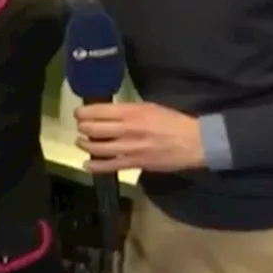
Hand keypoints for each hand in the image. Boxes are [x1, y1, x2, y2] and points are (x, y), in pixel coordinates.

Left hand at [75, 102, 204, 172]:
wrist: (193, 141)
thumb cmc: (173, 121)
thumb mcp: (150, 107)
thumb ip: (129, 111)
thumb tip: (110, 113)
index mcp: (132, 111)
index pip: (98, 111)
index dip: (84, 112)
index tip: (79, 113)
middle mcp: (127, 128)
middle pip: (93, 128)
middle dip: (82, 127)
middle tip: (80, 127)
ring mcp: (129, 148)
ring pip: (97, 147)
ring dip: (85, 144)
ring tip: (81, 142)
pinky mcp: (134, 163)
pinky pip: (109, 166)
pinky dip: (94, 166)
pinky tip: (87, 164)